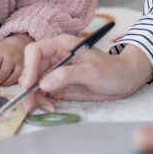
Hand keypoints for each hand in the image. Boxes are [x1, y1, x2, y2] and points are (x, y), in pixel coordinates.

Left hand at [0, 33, 31, 85]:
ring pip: (10, 78)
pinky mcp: (24, 69)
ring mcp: (18, 63)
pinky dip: (9, 84)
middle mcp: (10, 57)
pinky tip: (4, 83)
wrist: (20, 43)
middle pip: (2, 74)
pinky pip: (16, 80)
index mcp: (0, 52)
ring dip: (1, 84)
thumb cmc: (3, 49)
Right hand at [19, 36, 152, 112]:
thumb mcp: (92, 72)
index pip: (36, 51)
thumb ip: (68, 75)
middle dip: (28, 87)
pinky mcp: (58, 86)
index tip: (30, 84)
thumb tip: (44, 82)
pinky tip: (51, 107)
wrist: (123, 80)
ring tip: (45, 108)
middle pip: (31, 70)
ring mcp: (55, 72)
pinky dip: (42, 102)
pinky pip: (43, 94)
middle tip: (29, 104)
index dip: (29, 66)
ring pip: (35, 84)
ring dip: (35, 97)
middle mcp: (55, 57)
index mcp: (62, 45)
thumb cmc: (111, 70)